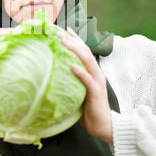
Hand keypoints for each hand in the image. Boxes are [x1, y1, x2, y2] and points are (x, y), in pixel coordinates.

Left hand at [59, 27, 112, 144]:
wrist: (103, 125)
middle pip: (85, 51)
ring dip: (75, 50)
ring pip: (87, 61)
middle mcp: (96, 73)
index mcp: (92, 72)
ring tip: (64, 42)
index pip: (84, 51)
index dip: (76, 39)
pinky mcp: (96, 92)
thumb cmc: (88, 109)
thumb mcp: (78, 91)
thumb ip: (70, 81)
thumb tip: (52, 75)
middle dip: (73, 40)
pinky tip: (72, 66)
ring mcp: (97, 81)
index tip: (65, 29)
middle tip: (59, 32)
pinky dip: (80, 72)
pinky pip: (88, 80)